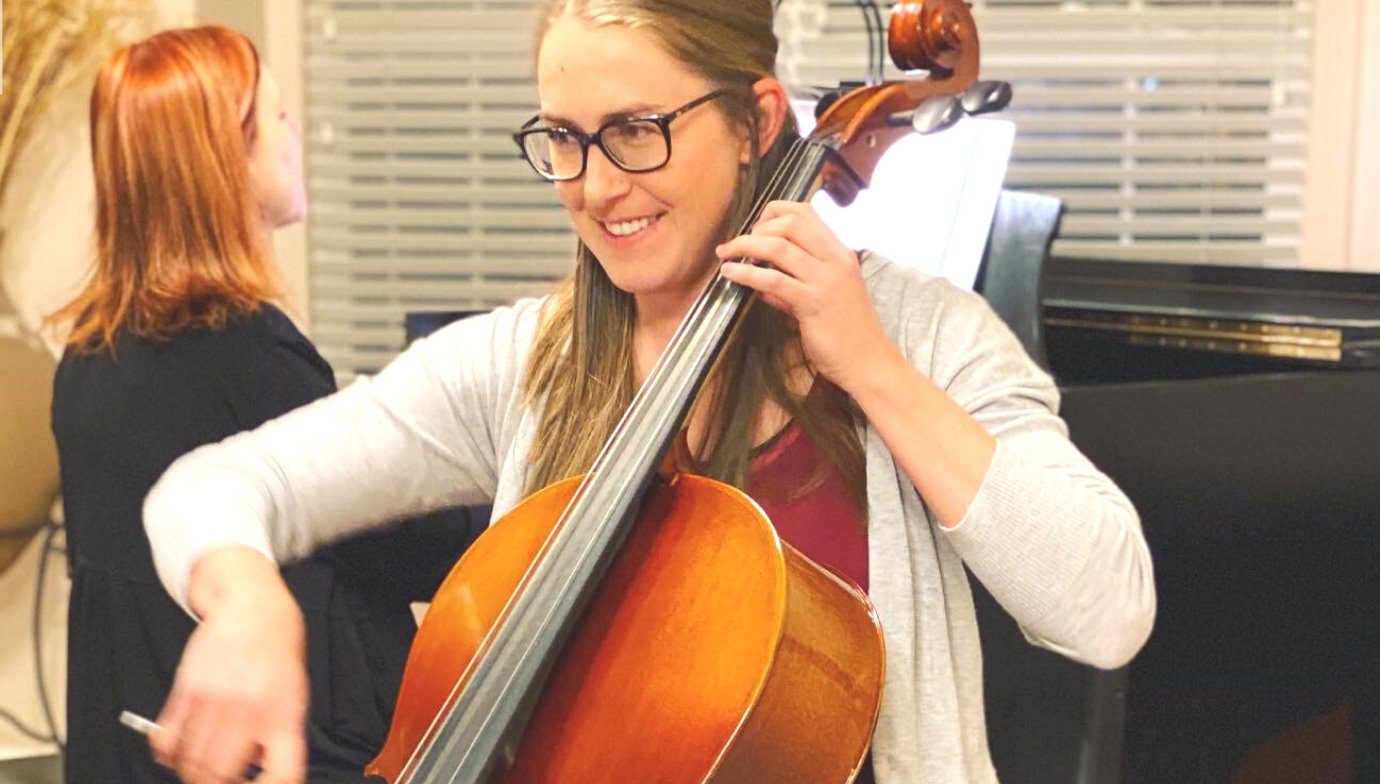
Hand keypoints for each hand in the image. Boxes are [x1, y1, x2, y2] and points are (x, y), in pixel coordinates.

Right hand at [151, 547, 307, 783]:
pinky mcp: (187, 689)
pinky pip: (166, 739)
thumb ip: (278, 733)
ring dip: (190, 772)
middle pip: (218, 775)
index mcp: (284, 716)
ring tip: (199, 765)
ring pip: (189, 762)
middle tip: (220, 779)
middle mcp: (250, 712)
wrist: (254, 605)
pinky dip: (168, 753)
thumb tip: (257, 769)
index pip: (282, 775)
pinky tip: (178, 749)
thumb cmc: (278, 651)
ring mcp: (215, 701)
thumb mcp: (294, 692)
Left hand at [716, 201, 893, 392]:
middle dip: (756, 228)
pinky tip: (731, 274)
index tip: (756, 229)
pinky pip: (773, 280)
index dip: (774, 213)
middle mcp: (834, 259)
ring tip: (725, 255)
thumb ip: (795, 285)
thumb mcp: (825, 297)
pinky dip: (747, 273)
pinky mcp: (812, 303)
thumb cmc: (848, 331)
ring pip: (778, 247)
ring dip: (744, 246)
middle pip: (790, 222)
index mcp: (839, 252)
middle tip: (738, 245)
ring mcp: (825, 280)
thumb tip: (762, 281)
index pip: (805, 212)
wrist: (867, 360)